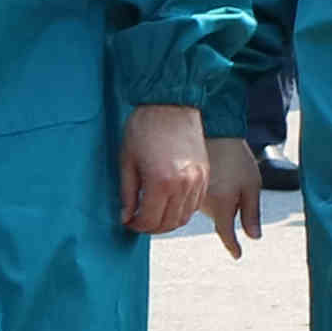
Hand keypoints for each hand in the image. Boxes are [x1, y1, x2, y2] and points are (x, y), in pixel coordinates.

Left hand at [118, 103, 208, 235]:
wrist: (170, 103)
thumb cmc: (144, 127)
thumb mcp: (127, 161)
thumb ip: (128, 193)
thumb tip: (127, 216)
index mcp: (160, 182)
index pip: (149, 220)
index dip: (136, 225)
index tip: (128, 222)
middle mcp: (183, 185)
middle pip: (169, 223)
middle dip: (151, 227)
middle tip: (139, 222)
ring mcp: (198, 180)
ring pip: (184, 216)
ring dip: (168, 222)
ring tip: (154, 215)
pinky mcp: (205, 174)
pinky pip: (195, 204)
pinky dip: (183, 210)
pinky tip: (170, 204)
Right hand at [201, 134, 265, 258]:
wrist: (211, 129)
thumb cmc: (235, 155)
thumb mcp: (252, 184)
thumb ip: (252, 213)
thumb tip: (254, 237)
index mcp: (222, 204)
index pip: (226, 234)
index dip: (232, 246)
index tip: (237, 255)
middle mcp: (202, 204)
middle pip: (217, 220)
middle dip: (227, 213)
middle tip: (235, 187)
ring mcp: (189, 195)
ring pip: (205, 210)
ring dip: (215, 202)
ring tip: (224, 176)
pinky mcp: (182, 185)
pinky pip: (195, 198)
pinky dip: (205, 192)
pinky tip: (213, 174)